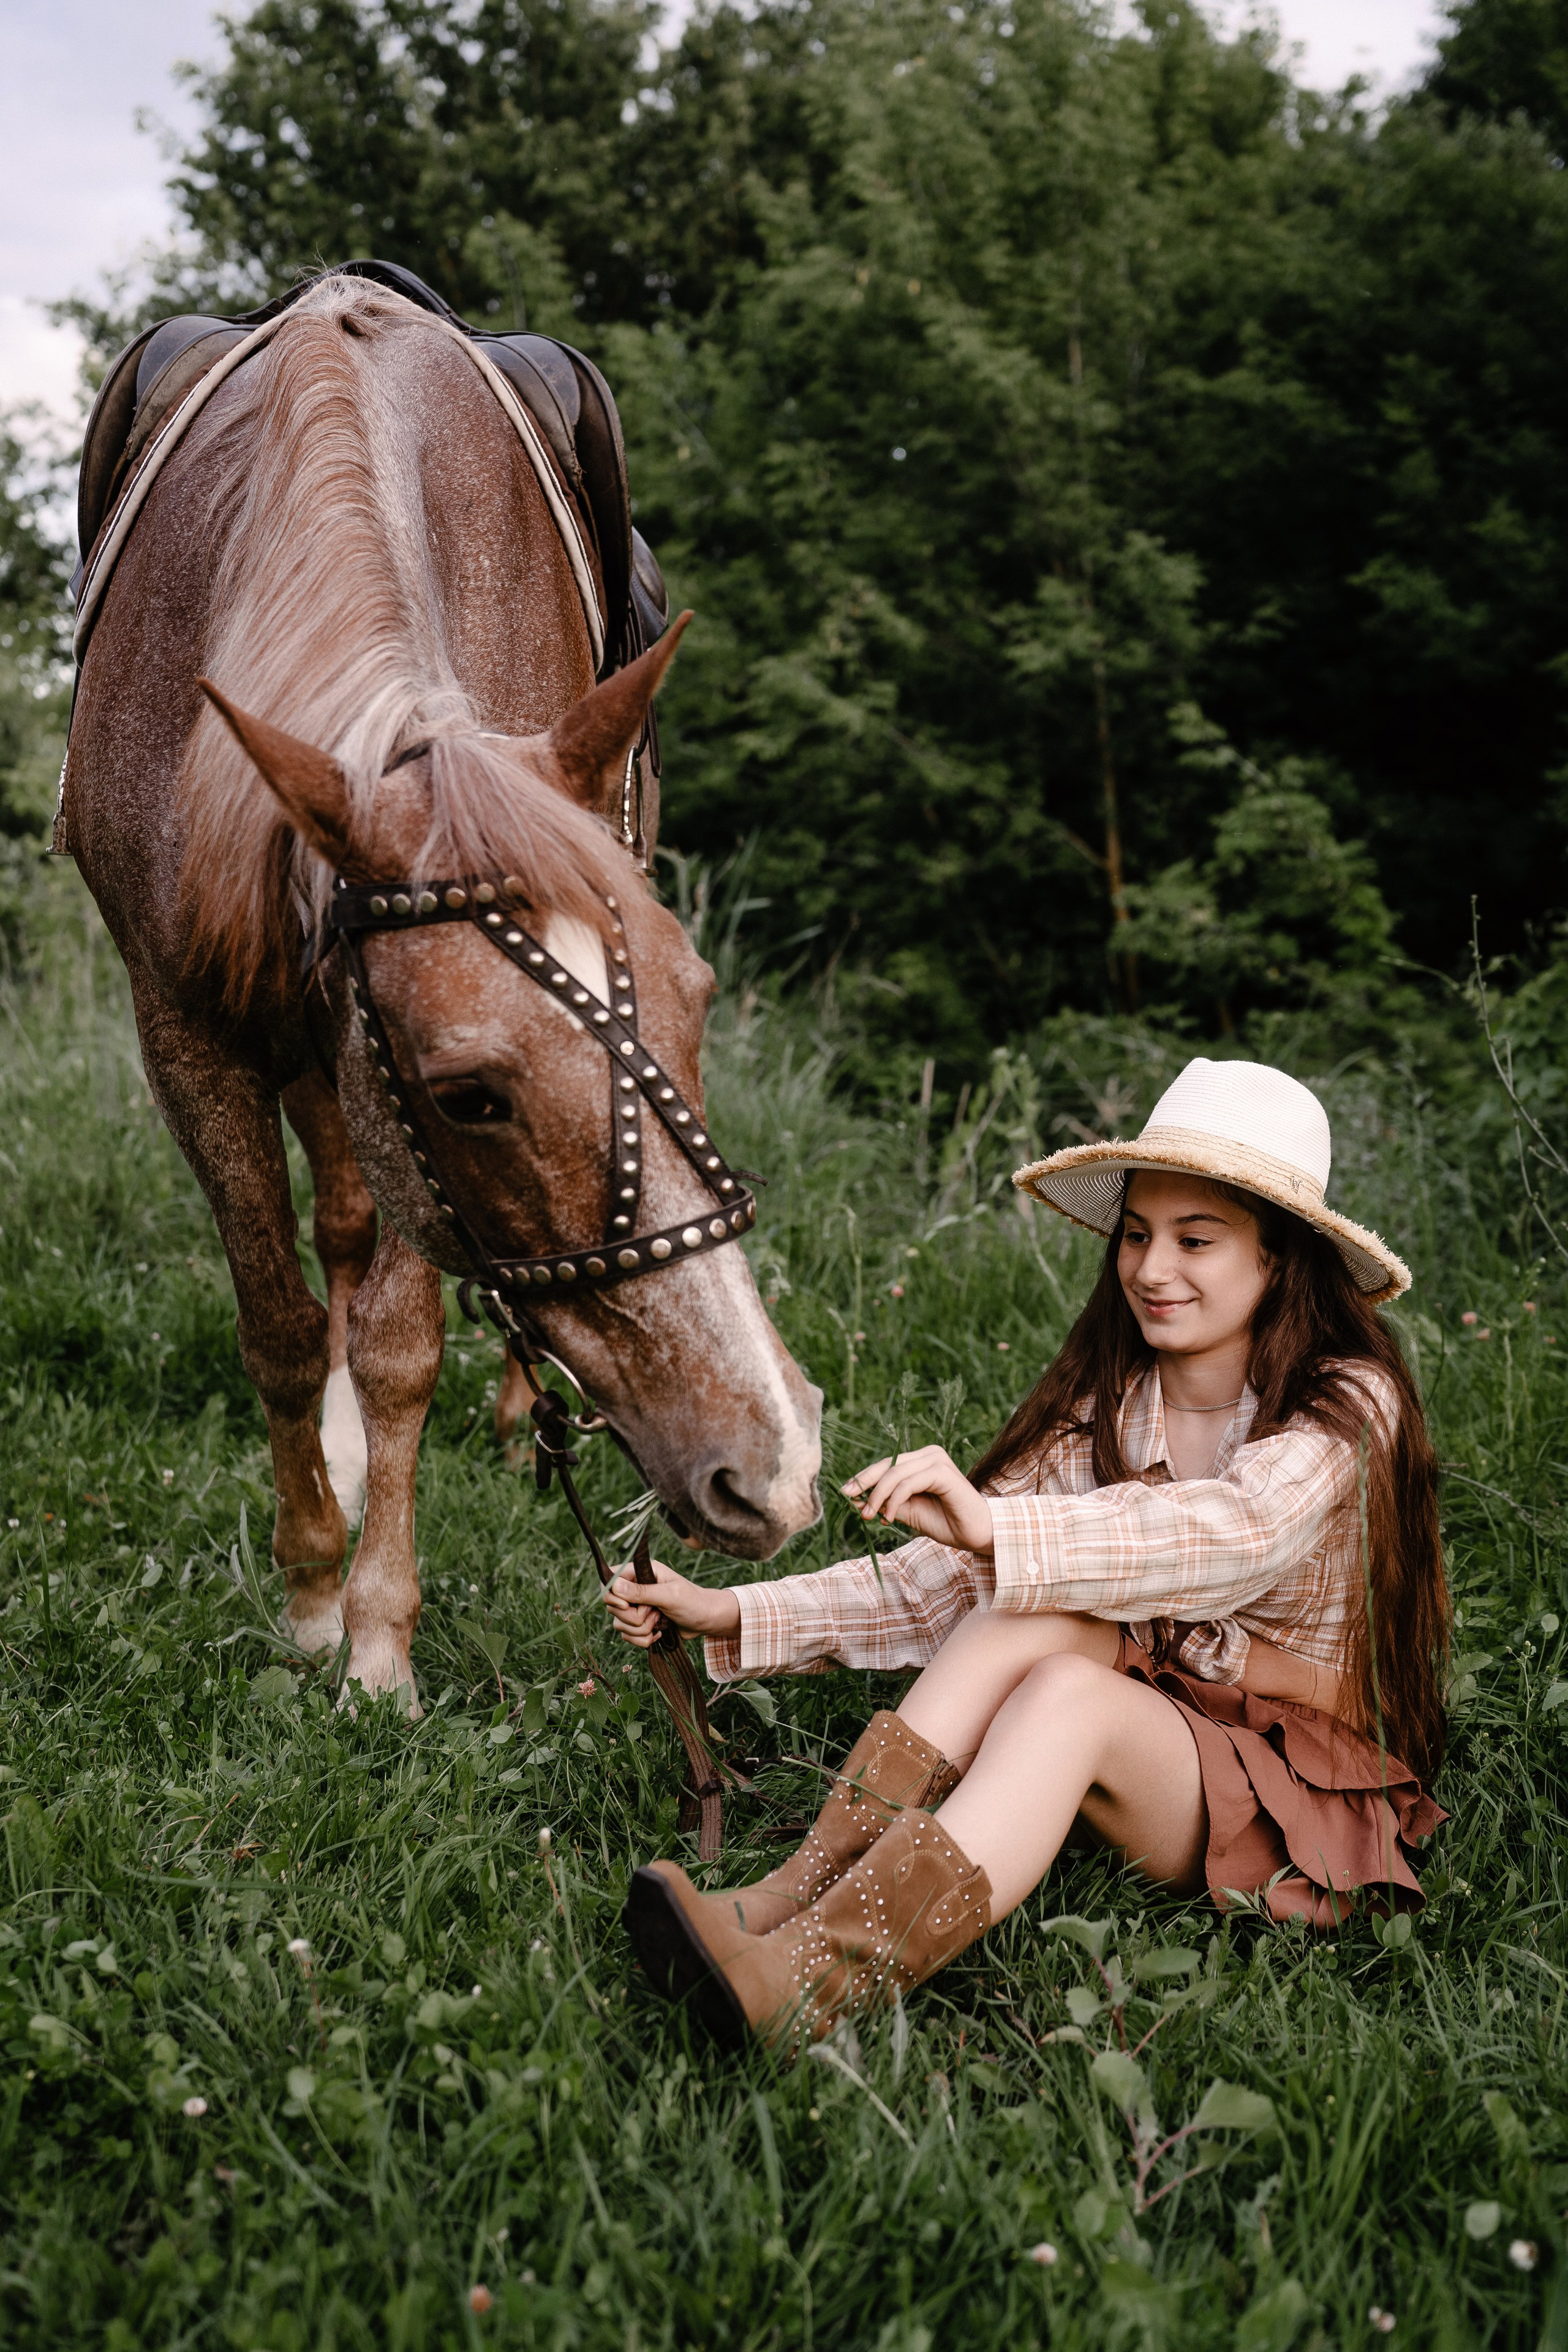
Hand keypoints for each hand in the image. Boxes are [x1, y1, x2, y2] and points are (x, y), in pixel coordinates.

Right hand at [601, 1557, 741, 1649]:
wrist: (706, 1621)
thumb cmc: (693, 1602)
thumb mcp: (669, 1595)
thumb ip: (641, 1592)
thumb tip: (614, 1586)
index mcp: (640, 1572)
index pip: (609, 1580)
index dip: (612, 1596)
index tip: (627, 1606)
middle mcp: (635, 1587)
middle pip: (612, 1606)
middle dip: (633, 1617)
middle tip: (654, 1612)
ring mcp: (636, 1606)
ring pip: (619, 1624)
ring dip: (640, 1630)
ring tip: (660, 1621)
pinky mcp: (639, 1623)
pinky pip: (627, 1636)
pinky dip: (642, 1639)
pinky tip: (658, 1633)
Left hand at [842, 1445, 993, 1554]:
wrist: (977, 1535)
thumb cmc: (946, 1523)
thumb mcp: (908, 1513)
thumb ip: (885, 1504)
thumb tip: (854, 1501)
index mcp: (922, 1461)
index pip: (886, 1465)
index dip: (863, 1478)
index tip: (844, 1493)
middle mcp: (929, 1455)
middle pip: (887, 1465)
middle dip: (864, 1483)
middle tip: (847, 1498)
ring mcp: (937, 1461)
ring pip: (895, 1473)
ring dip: (877, 1496)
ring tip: (869, 1516)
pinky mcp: (943, 1472)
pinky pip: (908, 1483)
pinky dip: (894, 1500)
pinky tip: (888, 1517)